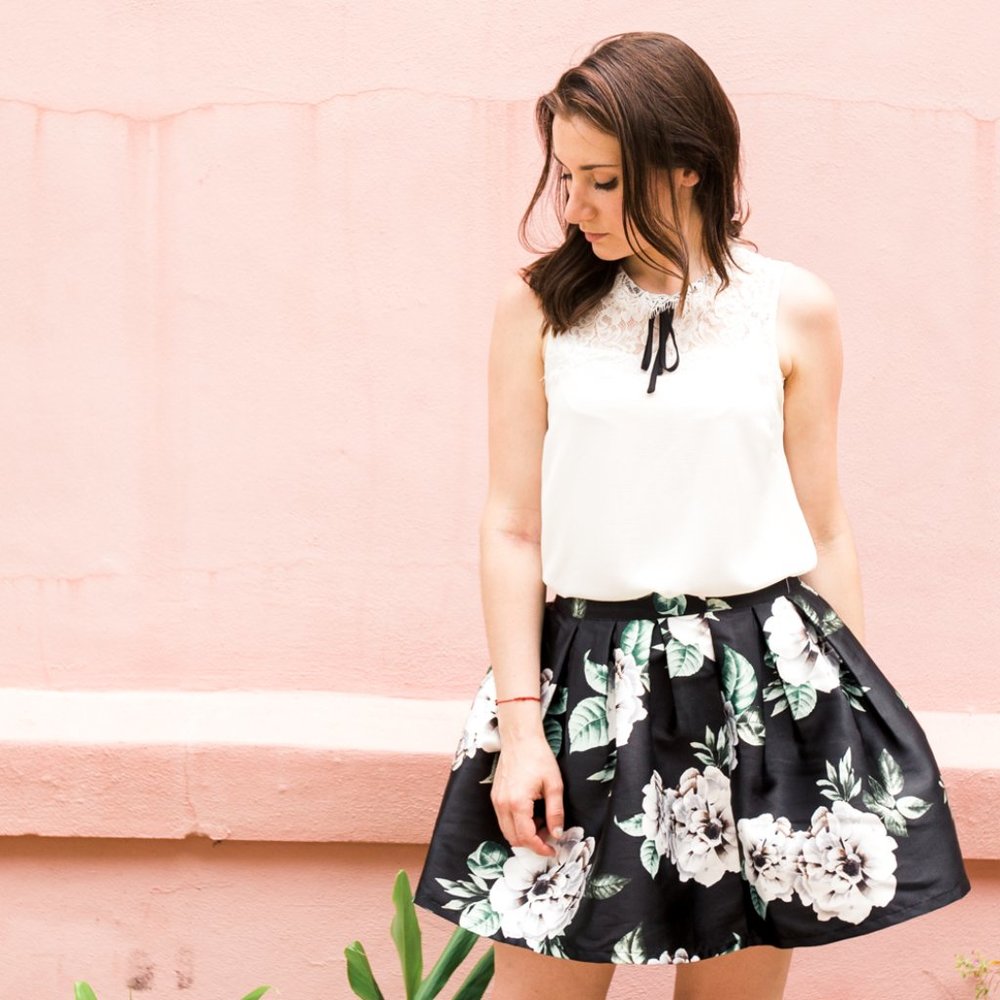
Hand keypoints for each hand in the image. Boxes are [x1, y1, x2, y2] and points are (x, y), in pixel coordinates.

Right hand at [490, 734, 564, 856]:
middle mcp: (502, 805)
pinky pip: (504, 819)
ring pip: (507, 831)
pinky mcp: (495, 796)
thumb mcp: (554, 785)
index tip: (553, 849)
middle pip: (514, 839)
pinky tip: (532, 813)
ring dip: (524, 834)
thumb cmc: (538, 757)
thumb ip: (556, 812)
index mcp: (517, 803)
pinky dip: (517, 824)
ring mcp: (496, 801)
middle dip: (532, 843)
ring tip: (542, 822)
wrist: (520, 738)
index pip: (526, 838)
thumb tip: (557, 834)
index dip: (540, 848)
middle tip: (550, 835)